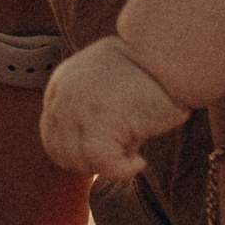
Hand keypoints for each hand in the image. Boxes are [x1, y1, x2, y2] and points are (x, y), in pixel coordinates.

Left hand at [38, 34, 186, 180]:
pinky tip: (140, 163)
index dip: (74, 151)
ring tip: (132, 157)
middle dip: (88, 162)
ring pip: (79, 159)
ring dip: (106, 166)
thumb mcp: (111, 87)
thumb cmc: (153, 75)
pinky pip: (103, 163)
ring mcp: (76, 107)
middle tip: (118, 161)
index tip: (100, 159)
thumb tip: (92, 159)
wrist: (173, 53)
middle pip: (59, 149)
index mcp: (62, 81)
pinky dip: (122, 170)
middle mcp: (63, 94)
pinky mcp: (98, 120)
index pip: (51, 130)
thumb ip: (93, 114)